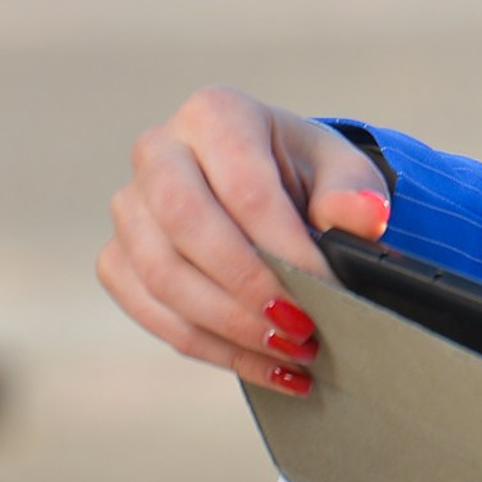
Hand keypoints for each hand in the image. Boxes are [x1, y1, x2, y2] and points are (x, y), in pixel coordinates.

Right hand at [98, 88, 391, 397]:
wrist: (264, 191)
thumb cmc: (304, 176)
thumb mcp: (341, 171)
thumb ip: (355, 192)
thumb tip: (363, 217)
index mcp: (215, 114)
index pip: (244, 186)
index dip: (284, 245)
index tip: (326, 290)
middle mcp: (158, 151)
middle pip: (186, 224)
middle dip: (247, 286)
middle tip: (302, 328)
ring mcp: (129, 206)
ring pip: (161, 275)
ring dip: (230, 326)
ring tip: (291, 352)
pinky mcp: (117, 257)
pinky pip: (149, 311)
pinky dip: (211, 348)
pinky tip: (265, 367)